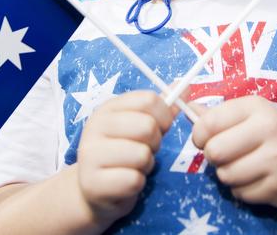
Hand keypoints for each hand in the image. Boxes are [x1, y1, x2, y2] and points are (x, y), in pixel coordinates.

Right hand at [76, 90, 176, 224]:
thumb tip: (185, 86)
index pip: (148, 100)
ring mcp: (90, 154)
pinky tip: (124, 182)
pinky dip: (136, 184)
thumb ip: (161, 108)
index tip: (160, 128)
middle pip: (147, 126)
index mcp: (107, 108)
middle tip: (143, 149)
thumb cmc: (122, 153)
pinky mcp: (92, 183)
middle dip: (154, 143)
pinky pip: (133, 180)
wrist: (94, 190)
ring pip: (142, 155)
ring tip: (132, 166)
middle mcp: (95, 126)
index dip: (163, 116)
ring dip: (145, 165)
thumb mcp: (138, 126)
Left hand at [192, 95, 276, 206]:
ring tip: (240, 165)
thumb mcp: (246, 114)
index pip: (209, 123)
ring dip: (226, 173)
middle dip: (212, 156)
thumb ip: (215, 114)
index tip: (204, 138)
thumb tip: (185, 108)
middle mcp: (269, 130)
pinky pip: (240, 193)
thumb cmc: (269, 132)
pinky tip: (254, 178)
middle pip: (214, 152)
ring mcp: (276, 160)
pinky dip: (241, 188)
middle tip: (223, 154)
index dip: (198, 135)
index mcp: (256, 107)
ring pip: (225, 175)